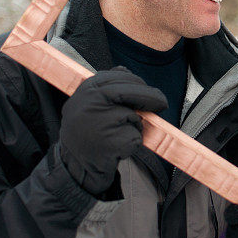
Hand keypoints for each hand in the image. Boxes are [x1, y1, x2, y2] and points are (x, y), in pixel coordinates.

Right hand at [59, 66, 166, 195]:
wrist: (76, 166)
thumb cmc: (87, 133)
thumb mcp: (88, 104)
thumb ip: (105, 87)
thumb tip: (124, 70)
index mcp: (86, 89)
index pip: (118, 77)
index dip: (138, 83)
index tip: (150, 90)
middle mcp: (90, 102)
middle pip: (130, 92)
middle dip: (151, 96)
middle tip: (162, 103)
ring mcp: (99, 121)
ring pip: (133, 116)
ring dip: (135, 126)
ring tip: (118, 136)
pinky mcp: (110, 141)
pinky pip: (134, 137)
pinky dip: (133, 143)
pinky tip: (118, 149)